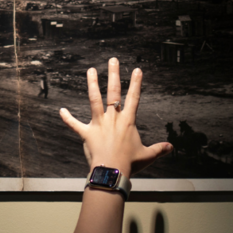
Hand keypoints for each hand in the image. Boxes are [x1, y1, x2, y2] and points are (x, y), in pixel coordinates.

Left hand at [60, 57, 171, 176]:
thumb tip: (171, 147)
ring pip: (94, 100)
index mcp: (128, 121)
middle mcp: (113, 118)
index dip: (136, 83)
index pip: (134, 98)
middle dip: (113, 74)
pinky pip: (75, 124)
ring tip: (90, 70)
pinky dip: (67, 118)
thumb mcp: (147, 155)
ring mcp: (99, 124)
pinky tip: (61, 110)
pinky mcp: (87, 133)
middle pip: (113, 92)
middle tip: (112, 60)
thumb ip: (159, 149)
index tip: (137, 70)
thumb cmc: (130, 163)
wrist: (112, 172)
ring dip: (92, 84)